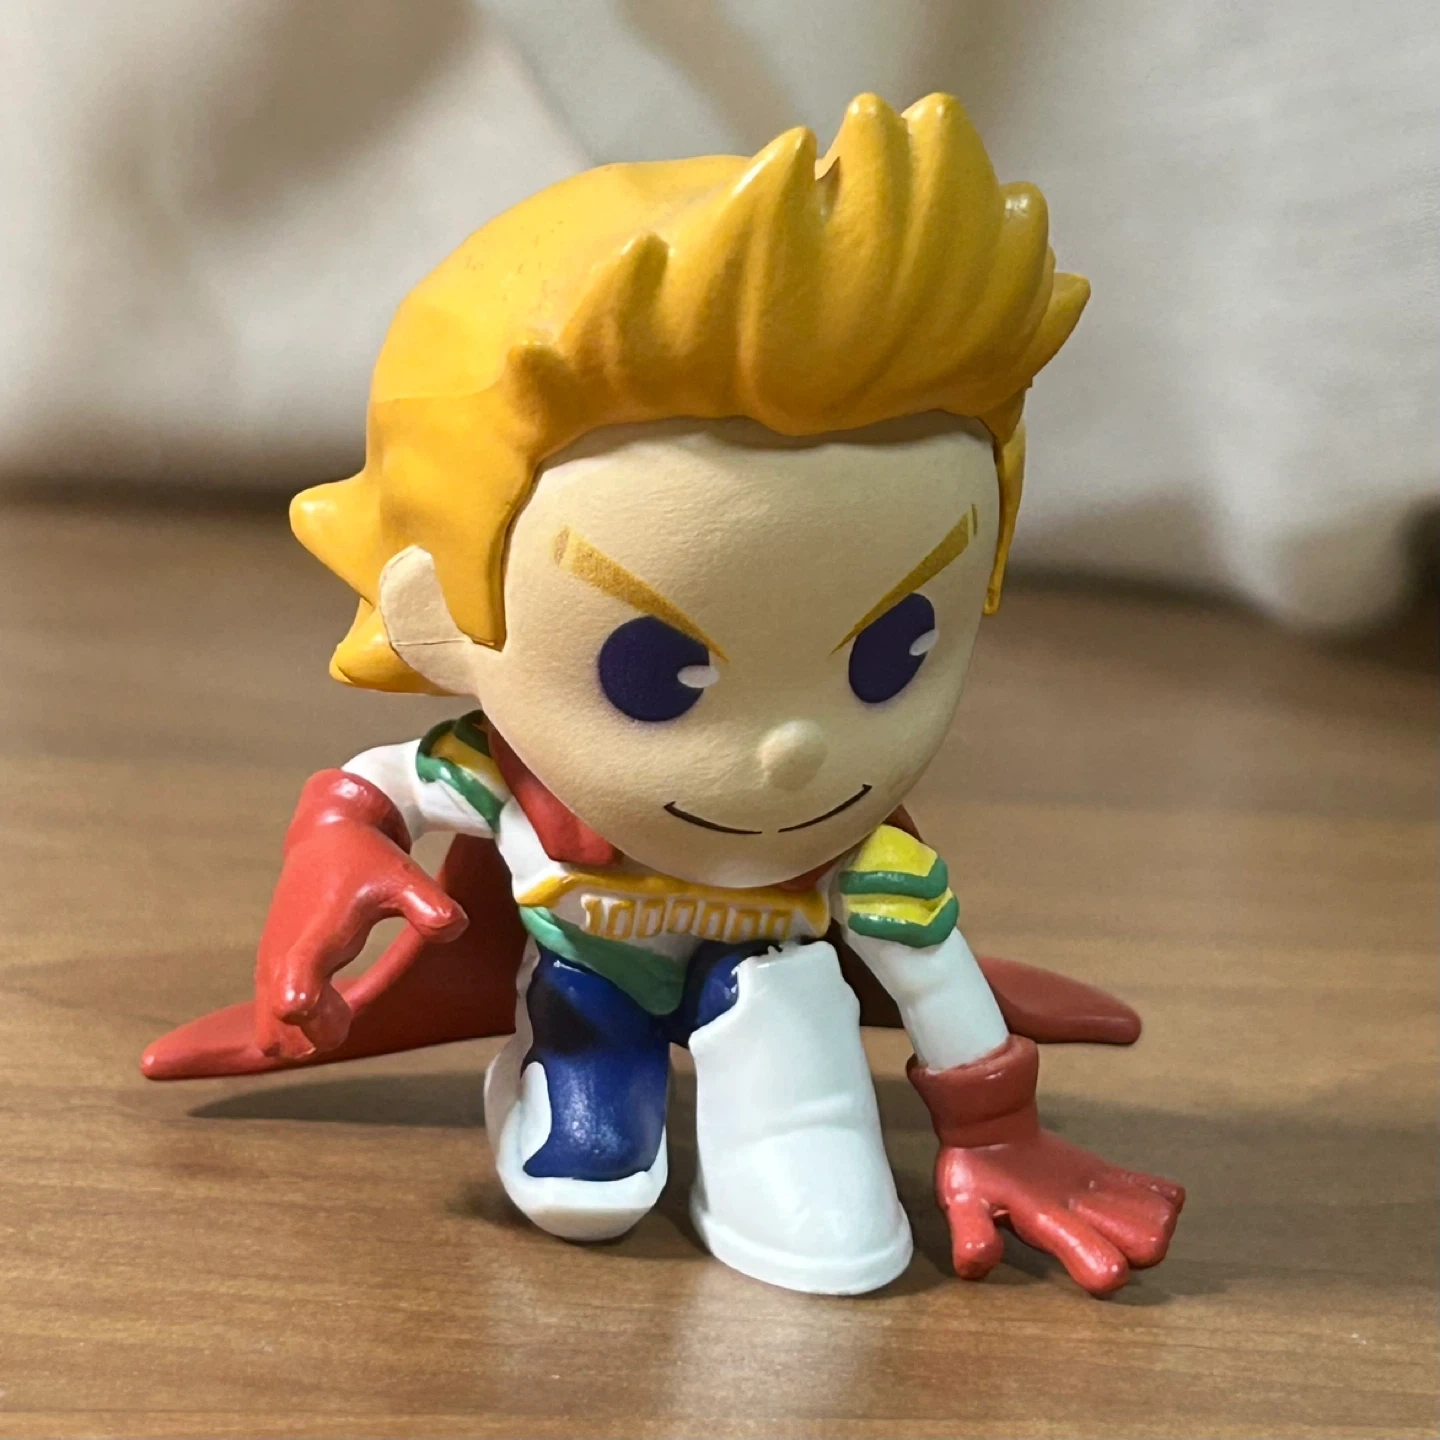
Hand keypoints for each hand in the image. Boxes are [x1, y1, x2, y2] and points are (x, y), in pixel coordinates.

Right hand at [254, 771, 465, 1060]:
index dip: (297, 999)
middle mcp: (283, 955)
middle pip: (279, 1027)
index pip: (295, 975)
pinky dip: (301, 1025)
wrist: (327, 835)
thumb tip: (453, 928)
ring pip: (272, 1033)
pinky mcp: (269, 970)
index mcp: (316, 934)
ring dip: (308, 1032)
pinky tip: (329, 997)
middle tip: (346, 1006)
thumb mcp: (403, 877)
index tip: (301, 1004)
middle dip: (316, 1032)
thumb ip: (429, 905)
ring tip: (341, 1000)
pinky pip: (273, 1023)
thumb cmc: (368, 862)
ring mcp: (271, 966)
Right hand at [909, 1036, 1183, 1294]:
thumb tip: (976, 1264)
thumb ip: (972, 1234)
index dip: (1106, 1266)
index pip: (1092, 1265)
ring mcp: (1096, 1202)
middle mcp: (1081, 1224)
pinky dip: (1157, 1193)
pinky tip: (1165, 1194)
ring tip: (1150, 1206)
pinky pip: (1142, 1188)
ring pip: (1146, 1220)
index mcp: (1050, 1232)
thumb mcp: (963, 1204)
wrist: (981, 1131)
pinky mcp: (1102, 1178)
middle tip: (1136, 1227)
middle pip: (1135, 1247)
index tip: (1110, 1268)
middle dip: (1145, 1239)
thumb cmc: (973, 1174)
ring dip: (1154, 1215)